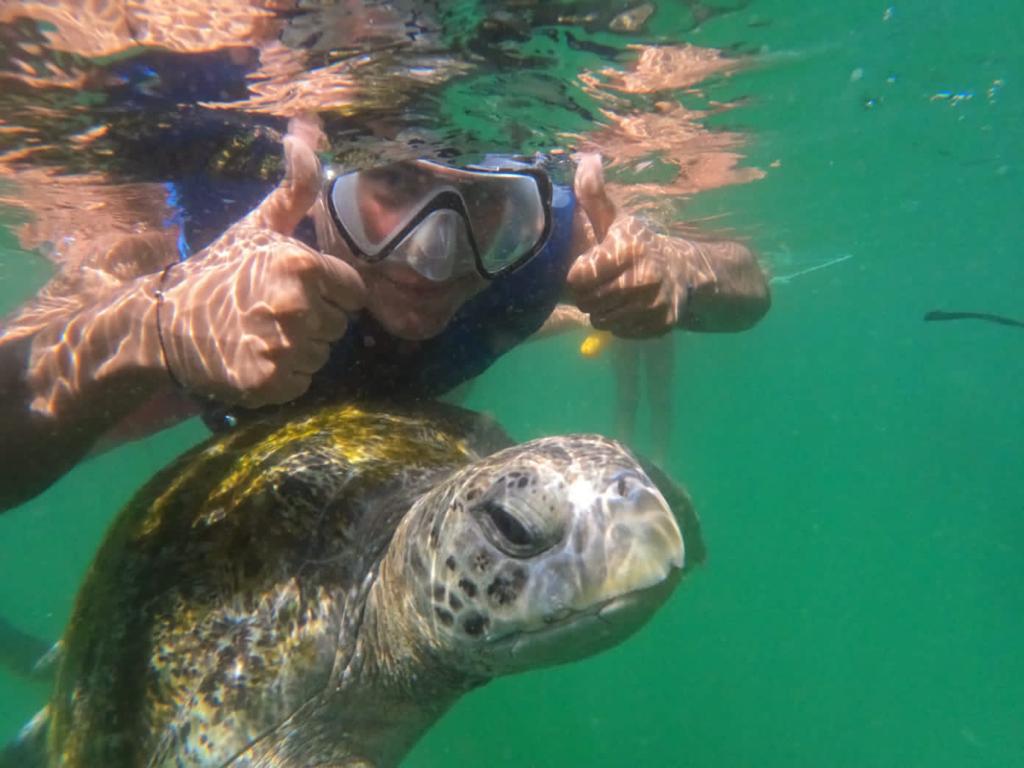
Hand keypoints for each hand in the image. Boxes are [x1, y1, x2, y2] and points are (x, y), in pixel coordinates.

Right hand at [159, 128, 365, 406]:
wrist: (160, 322)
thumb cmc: (219, 268)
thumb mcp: (260, 225)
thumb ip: (296, 185)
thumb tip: (309, 127)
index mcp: (302, 265)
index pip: (352, 292)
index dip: (328, 291)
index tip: (296, 288)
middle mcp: (296, 307)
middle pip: (338, 325)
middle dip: (314, 318)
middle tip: (272, 311)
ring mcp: (282, 348)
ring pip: (321, 355)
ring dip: (299, 349)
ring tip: (261, 333)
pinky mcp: (267, 383)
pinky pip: (301, 382)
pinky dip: (283, 377)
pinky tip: (254, 358)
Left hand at [566, 154, 702, 337]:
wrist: (686, 272)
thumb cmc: (637, 245)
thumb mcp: (616, 220)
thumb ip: (594, 195)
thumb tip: (587, 159)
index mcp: (629, 247)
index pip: (579, 276)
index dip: (578, 275)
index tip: (587, 268)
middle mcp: (645, 276)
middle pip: (588, 301)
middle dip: (588, 296)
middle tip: (601, 285)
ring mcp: (655, 303)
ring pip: (602, 320)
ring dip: (602, 311)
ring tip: (615, 296)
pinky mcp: (662, 324)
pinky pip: (620, 332)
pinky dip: (620, 324)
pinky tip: (630, 308)